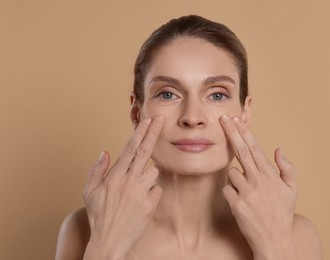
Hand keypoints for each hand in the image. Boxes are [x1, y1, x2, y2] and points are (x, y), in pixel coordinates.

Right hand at [82, 116, 163, 259]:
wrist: (110, 241)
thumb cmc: (99, 216)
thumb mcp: (89, 192)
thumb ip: (97, 170)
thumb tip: (105, 152)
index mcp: (115, 176)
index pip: (130, 148)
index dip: (139, 132)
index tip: (147, 120)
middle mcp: (130, 181)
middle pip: (146, 151)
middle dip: (154, 132)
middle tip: (161, 119)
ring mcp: (142, 192)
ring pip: (153, 171)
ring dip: (147, 174)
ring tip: (135, 188)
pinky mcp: (151, 203)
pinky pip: (156, 188)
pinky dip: (151, 191)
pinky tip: (140, 200)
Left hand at [220, 115, 296, 259]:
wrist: (274, 239)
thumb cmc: (282, 212)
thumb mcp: (291, 189)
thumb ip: (286, 167)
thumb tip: (277, 149)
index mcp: (269, 174)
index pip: (254, 148)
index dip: (244, 132)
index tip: (236, 120)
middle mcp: (257, 180)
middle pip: (240, 150)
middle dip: (231, 132)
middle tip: (222, 119)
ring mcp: (246, 192)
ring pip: (231, 173)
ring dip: (235, 179)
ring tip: (247, 193)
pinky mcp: (236, 204)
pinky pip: (227, 190)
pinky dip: (231, 193)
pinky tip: (241, 202)